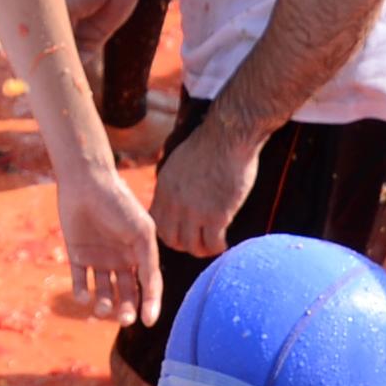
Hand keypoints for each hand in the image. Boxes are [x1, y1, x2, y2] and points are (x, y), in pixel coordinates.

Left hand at [54, 168, 161, 325]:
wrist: (86, 182)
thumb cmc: (119, 204)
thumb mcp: (141, 233)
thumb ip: (147, 261)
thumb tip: (153, 291)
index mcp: (140, 254)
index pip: (148, 285)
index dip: (150, 304)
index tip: (148, 321)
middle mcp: (120, 259)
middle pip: (126, 294)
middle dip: (126, 310)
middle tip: (124, 319)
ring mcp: (99, 258)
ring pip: (103, 291)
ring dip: (104, 304)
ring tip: (102, 308)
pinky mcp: (77, 254)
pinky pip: (80, 280)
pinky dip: (81, 292)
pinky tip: (83, 296)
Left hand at [149, 114, 261, 257]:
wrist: (228, 136)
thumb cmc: (209, 145)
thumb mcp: (178, 163)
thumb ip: (173, 184)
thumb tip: (173, 198)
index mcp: (164, 188)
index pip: (157, 222)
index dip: (169, 232)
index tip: (182, 232)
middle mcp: (175, 202)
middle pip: (170, 239)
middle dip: (184, 244)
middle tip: (198, 242)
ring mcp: (195, 210)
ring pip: (191, 246)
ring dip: (202, 249)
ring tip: (212, 245)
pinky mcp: (217, 215)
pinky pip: (212, 243)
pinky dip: (218, 247)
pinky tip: (225, 243)